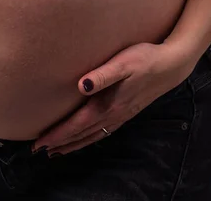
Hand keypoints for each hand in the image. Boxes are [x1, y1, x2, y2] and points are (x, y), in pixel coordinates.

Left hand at [31, 41, 196, 157]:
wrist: (170, 65)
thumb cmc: (144, 59)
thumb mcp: (122, 63)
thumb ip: (101, 75)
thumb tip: (81, 85)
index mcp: (107, 104)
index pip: (76, 125)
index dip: (57, 135)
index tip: (40, 143)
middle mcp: (113, 114)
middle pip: (81, 134)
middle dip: (60, 143)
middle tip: (39, 150)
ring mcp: (121, 115)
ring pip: (92, 136)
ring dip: (74, 144)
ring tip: (58, 151)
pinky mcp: (127, 112)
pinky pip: (104, 132)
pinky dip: (90, 139)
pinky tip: (87, 138)